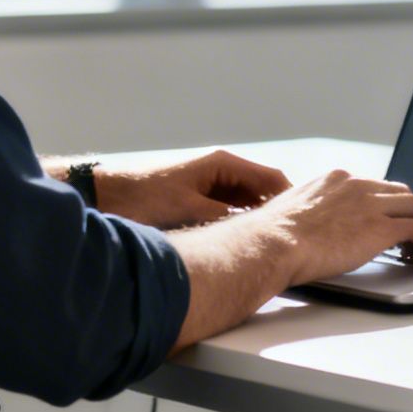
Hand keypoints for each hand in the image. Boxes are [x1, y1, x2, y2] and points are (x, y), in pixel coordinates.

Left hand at [93, 150, 289, 228]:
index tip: (304, 225)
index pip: (272, 180)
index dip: (291, 201)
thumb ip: (224, 218)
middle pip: (264, 193)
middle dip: (278, 215)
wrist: (108, 197)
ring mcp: (211, 187)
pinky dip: (241, 227)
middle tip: (294, 240)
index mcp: (223, 165)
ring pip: (248, 205)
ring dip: (259, 223)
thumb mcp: (189, 209)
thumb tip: (254, 232)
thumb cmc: (144, 197)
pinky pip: (231, 214)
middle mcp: (221, 172)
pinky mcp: (200, 202)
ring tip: (274, 246)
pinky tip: (245, 245)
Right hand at [255, 169, 412, 286]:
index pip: (372, 185)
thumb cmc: (272, 236)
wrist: (271, 244)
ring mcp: (370, 204)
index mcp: (335, 180)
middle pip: (399, 192)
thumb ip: (311, 213)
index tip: (388, 217)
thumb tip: (310, 228)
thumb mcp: (293, 211)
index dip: (385, 203)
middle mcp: (356, 185)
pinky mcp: (380, 228)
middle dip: (410, 211)